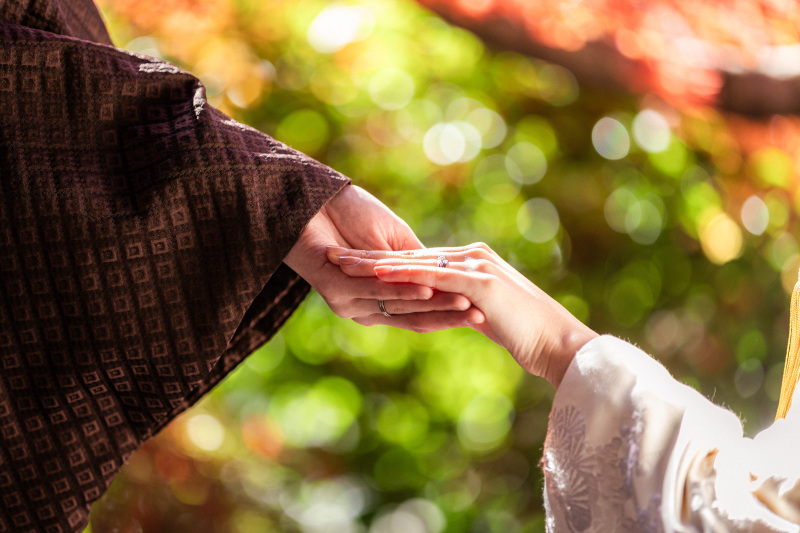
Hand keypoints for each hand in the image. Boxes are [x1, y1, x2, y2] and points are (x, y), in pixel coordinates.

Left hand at [283, 185, 483, 331]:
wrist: (308, 200)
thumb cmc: (350, 214)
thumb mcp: (393, 241)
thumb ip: (415, 262)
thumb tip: (443, 279)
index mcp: (377, 298)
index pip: (420, 310)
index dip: (450, 311)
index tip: (484, 312)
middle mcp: (363, 306)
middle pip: (413, 316)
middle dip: (448, 316)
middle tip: (483, 318)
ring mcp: (348, 300)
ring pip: (398, 306)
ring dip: (432, 306)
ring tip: (465, 306)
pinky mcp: (334, 289)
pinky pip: (375, 291)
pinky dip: (403, 290)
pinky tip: (427, 289)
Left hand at [333, 242, 596, 386]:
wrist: (557, 342)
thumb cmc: (526, 333)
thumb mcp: (486, 314)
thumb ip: (463, 304)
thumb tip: (445, 308)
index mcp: (471, 262)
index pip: (418, 260)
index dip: (384, 261)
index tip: (353, 262)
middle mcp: (471, 257)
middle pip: (411, 256)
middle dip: (371, 257)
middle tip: (335, 254)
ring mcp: (476, 266)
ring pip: (416, 262)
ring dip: (378, 262)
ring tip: (345, 260)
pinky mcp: (480, 281)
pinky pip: (434, 276)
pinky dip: (406, 273)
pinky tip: (379, 273)